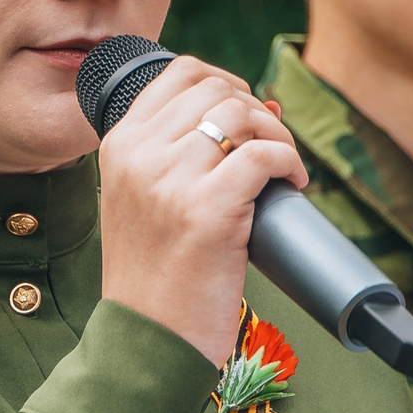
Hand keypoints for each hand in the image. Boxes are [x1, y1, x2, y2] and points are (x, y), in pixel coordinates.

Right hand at [97, 57, 304, 365]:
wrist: (147, 338)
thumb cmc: (154, 275)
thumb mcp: (138, 201)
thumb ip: (169, 157)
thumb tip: (253, 110)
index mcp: (119, 146)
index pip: (179, 75)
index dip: (226, 83)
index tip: (247, 112)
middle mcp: (140, 156)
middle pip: (217, 90)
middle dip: (255, 110)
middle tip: (270, 145)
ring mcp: (172, 181)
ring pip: (242, 115)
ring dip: (276, 134)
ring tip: (282, 167)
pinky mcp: (209, 209)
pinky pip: (265, 155)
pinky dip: (290, 162)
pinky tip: (293, 183)